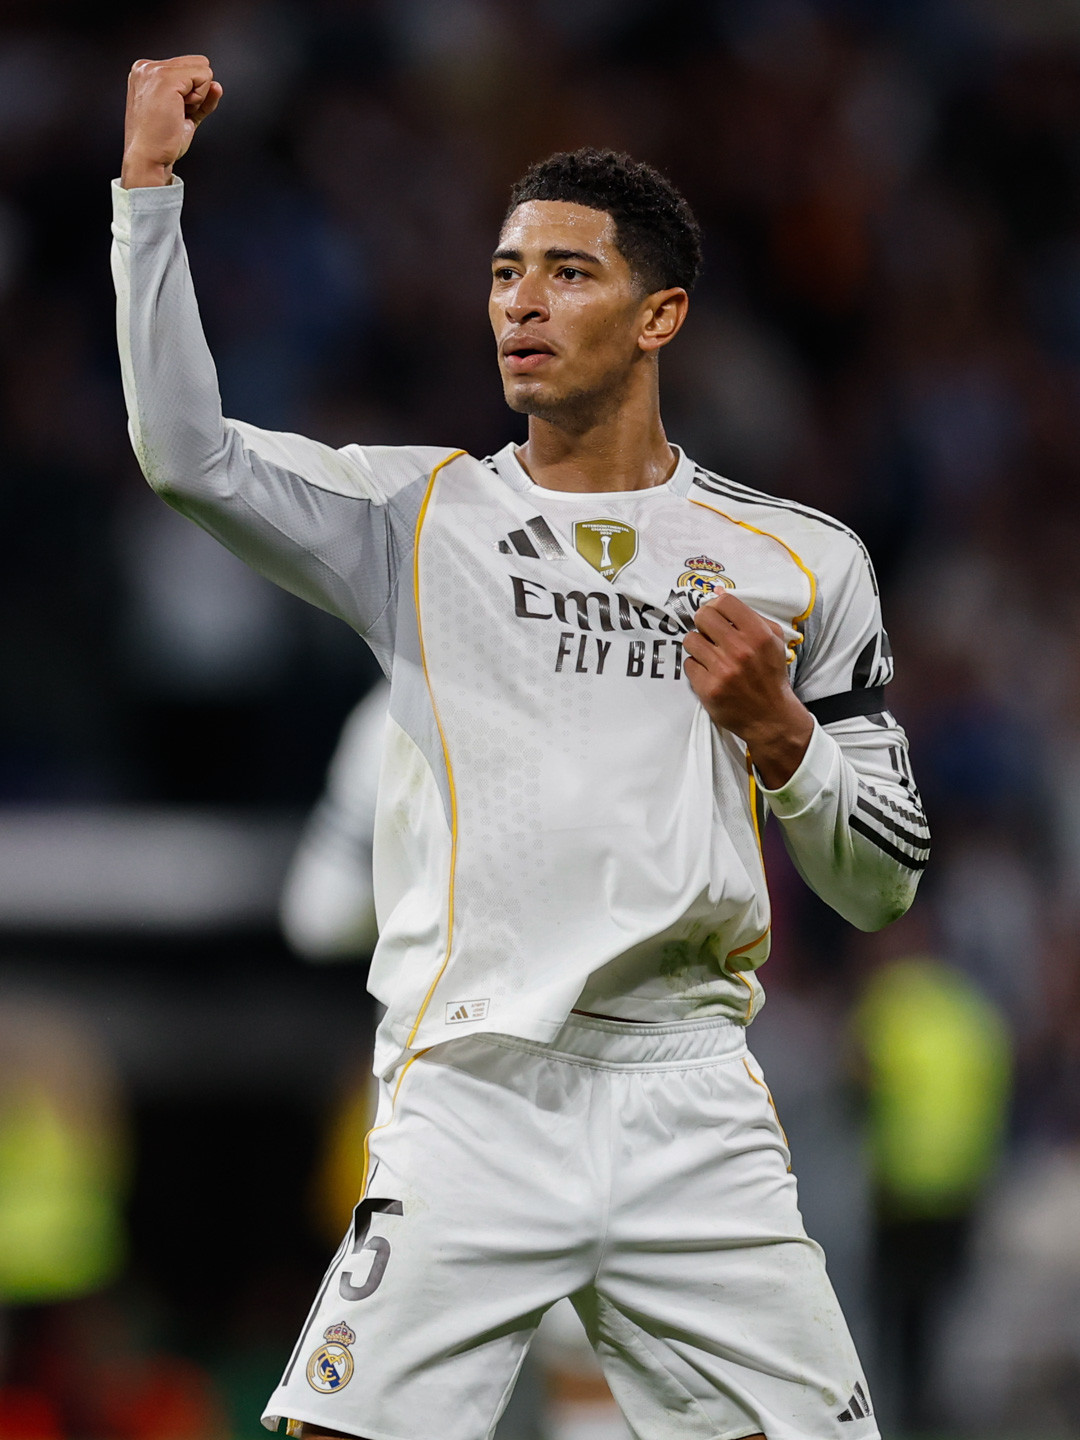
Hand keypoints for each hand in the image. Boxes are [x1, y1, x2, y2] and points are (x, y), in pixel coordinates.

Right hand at [122, 56, 221, 188]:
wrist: (148, 158)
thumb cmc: (161, 142)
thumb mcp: (183, 113)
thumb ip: (200, 97)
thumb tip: (217, 86)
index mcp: (147, 74)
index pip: (188, 69)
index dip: (192, 93)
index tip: (175, 112)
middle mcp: (148, 67)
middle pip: (198, 65)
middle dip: (196, 92)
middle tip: (176, 113)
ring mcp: (155, 70)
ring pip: (202, 70)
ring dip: (198, 97)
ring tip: (176, 113)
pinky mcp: (166, 77)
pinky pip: (204, 77)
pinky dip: (201, 99)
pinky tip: (181, 111)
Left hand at [682, 593, 813, 788]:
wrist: (770, 717)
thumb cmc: (770, 675)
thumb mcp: (774, 641)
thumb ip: (750, 616)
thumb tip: (718, 594)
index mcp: (758, 634)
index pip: (725, 601)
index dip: (717, 605)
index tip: (717, 614)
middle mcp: (740, 650)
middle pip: (703, 616)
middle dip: (704, 622)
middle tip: (709, 633)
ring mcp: (722, 670)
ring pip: (690, 639)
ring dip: (698, 645)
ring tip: (709, 654)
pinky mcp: (708, 688)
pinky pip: (689, 663)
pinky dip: (697, 666)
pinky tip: (709, 672)